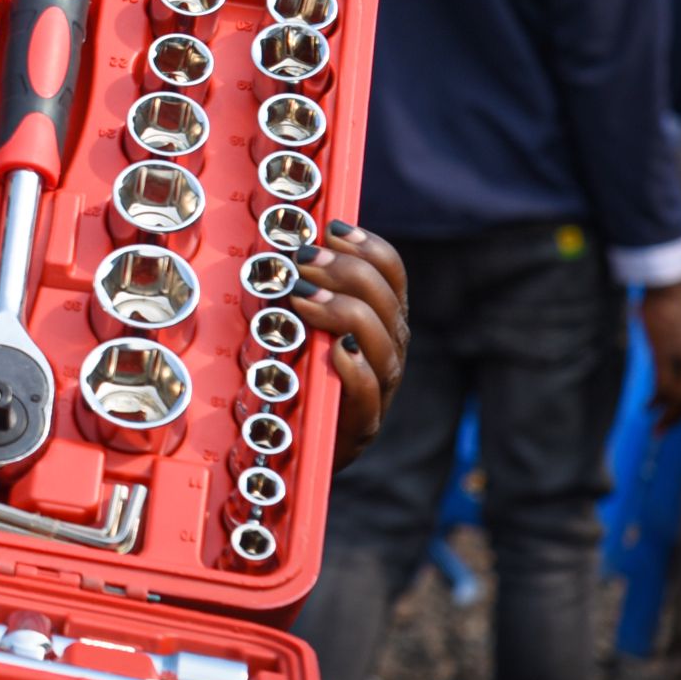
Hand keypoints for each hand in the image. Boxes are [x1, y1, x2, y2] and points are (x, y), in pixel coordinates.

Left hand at [288, 220, 408, 471]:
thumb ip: (305, 291)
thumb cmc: (297, 379)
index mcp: (380, 322)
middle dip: (347, 273)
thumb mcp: (301, 327)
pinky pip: (369, 395)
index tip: (332, 229)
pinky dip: (355, 371)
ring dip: (344, 313)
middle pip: (388, 302)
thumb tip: (287, 244)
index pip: (393, 275)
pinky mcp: (359, 426)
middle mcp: (387, 351)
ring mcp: (378, 389)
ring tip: (302, 298)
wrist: (293, 451)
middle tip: (302, 260)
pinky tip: (335, 353)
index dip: (369, 248)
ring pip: (385, 345)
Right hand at [641, 279, 680, 423]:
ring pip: (679, 394)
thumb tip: (670, 370)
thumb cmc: (674, 305)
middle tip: (663, 429)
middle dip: (680, 417)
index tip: (679, 415)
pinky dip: (657, 398)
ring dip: (667, 411)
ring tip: (654, 419)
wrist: (669, 286)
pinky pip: (664, 383)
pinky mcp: (665, 350)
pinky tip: (649, 405)